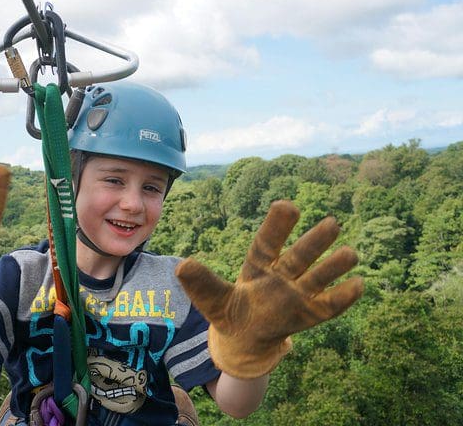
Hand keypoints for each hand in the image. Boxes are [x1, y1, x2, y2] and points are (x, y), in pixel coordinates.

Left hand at [176, 200, 363, 378]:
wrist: (244, 338)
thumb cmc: (229, 310)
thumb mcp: (212, 299)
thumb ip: (201, 283)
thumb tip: (182, 265)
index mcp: (257, 266)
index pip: (267, 242)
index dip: (276, 226)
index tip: (286, 205)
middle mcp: (282, 275)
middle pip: (299, 256)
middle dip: (314, 242)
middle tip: (332, 222)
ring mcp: (298, 294)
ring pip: (318, 277)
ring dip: (334, 266)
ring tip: (350, 253)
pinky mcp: (309, 314)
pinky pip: (329, 306)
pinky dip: (343, 297)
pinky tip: (360, 284)